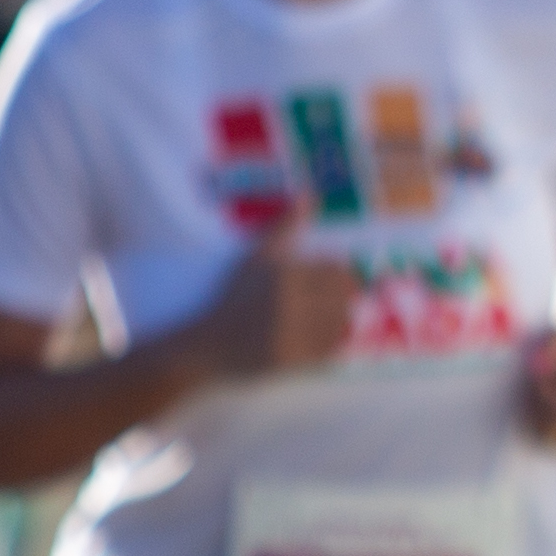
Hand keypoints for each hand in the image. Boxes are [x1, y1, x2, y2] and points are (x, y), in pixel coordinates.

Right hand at [199, 243, 359, 384]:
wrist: (210, 344)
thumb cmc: (234, 296)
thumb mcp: (256, 258)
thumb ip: (284, 227)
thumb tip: (308, 194)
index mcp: (285, 276)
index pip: (338, 270)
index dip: (341, 273)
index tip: (332, 276)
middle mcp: (291, 304)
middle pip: (345, 296)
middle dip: (344, 295)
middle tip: (330, 297)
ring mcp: (293, 335)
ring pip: (343, 324)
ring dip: (339, 318)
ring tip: (323, 315)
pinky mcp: (294, 360)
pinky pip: (331, 350)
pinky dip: (330, 342)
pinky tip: (315, 335)